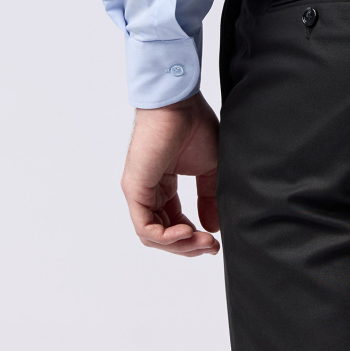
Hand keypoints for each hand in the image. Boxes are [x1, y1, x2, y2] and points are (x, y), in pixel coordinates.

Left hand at [120, 91, 220, 256]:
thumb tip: (213, 227)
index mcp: (163, 184)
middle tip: (210, 248)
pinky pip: (145, 226)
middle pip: (163, 233)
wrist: (179, 102)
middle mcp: (149, 190)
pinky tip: (186, 233)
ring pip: (152, 235)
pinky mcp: (135, 189)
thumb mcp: (210, 167)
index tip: (214, 242)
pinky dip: (166, 236)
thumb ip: (209, 197)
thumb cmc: (193, 124)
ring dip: (179, 244)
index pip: (173, 222)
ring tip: (201, 242)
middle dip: (188, 246)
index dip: (193, 236)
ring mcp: (139, 191)